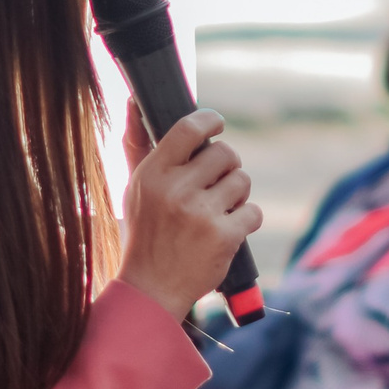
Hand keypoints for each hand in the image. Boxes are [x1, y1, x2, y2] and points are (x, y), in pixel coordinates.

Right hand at [120, 110, 260, 319]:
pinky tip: (227, 229)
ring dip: (237, 194)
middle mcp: (176, 190)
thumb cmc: (144, 232)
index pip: (189, 128)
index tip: (216, 124)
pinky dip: (246, 220)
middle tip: (216, 183)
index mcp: (153, 174)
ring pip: (242, 181)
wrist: (150, 289)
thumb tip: (135, 100)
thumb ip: (137, 143)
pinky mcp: (224, 237)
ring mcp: (201, 214)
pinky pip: (253, 212)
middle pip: (225, 153)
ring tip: (219, 209)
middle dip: (227, 166)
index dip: (210, 120)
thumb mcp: (134, 187)